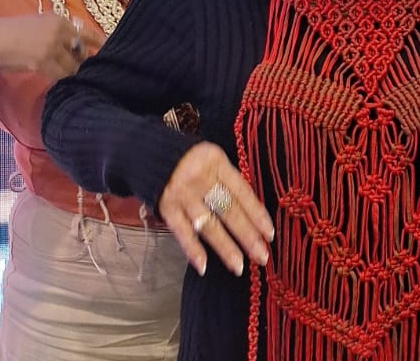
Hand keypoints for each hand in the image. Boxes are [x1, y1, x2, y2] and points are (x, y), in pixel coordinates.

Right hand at [0, 13, 103, 80]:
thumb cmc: (14, 33)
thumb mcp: (40, 23)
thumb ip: (59, 31)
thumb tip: (80, 44)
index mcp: (59, 19)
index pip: (87, 32)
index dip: (99, 43)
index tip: (108, 49)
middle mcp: (59, 30)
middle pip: (82, 51)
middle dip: (84, 61)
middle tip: (85, 69)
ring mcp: (51, 46)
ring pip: (73, 66)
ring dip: (72, 72)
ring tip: (67, 74)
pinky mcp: (43, 62)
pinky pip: (61, 75)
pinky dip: (61, 78)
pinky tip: (56, 79)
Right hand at [157, 141, 273, 277]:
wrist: (150, 153)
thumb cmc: (191, 160)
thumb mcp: (213, 160)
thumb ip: (229, 182)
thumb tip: (253, 213)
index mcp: (216, 163)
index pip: (241, 192)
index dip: (256, 214)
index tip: (269, 234)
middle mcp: (200, 178)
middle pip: (228, 210)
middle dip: (246, 235)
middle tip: (262, 256)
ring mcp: (182, 194)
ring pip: (207, 224)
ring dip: (224, 247)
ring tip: (238, 266)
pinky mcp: (166, 207)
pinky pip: (182, 231)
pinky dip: (192, 250)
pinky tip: (203, 267)